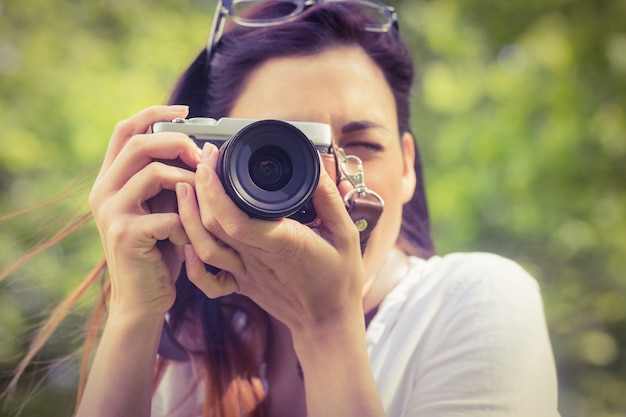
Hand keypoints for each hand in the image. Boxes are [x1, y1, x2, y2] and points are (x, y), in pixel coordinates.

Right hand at [89, 105, 200, 316]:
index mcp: (110, 180)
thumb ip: (165, 181)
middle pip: (138, 143)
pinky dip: (187, 224)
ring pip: (153, 174)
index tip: (184, 110)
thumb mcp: (158, 208)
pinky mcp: (125, 235)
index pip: (124, 130)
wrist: (142, 299)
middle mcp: (103, 192)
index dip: (153, 112)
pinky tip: (189, 239)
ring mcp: (111, 213)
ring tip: (201, 201)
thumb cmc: (157, 252)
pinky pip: (168, 215)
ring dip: (187, 183)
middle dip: (177, 142)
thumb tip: (196, 149)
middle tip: (202, 156)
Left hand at [177, 144, 365, 332]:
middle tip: (203, 158)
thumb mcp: (346, 234)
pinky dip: (192, 259)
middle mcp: (257, 258)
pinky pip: (207, 278)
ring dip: (188, 216)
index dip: (215, 190)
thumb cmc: (339, 280)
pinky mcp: (241, 283)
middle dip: (200, 188)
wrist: (327, 323)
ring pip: (204, 247)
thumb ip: (329, 200)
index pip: (236, 219)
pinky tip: (189, 237)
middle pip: (212, 226)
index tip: (212, 161)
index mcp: (281, 243)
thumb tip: (315, 167)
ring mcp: (245, 273)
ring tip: (186, 185)